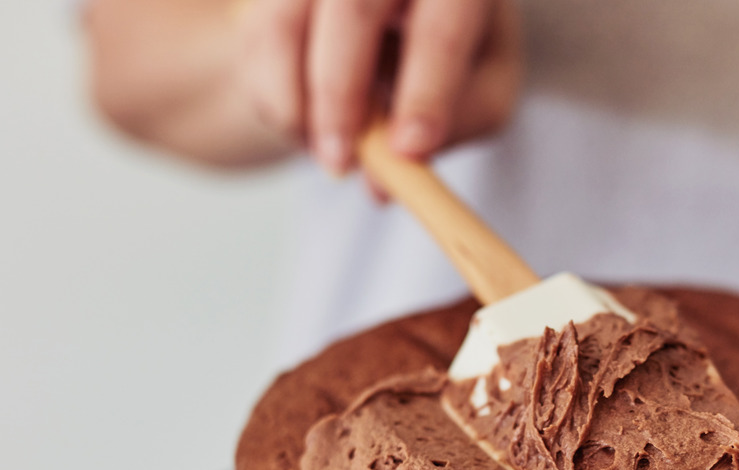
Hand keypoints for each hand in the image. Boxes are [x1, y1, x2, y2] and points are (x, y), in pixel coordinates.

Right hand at [234, 0, 522, 173]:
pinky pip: (257, 40)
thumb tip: (384, 182)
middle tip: (340, 164)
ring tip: (328, 153)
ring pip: (284, 25)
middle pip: (352, 6)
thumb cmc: (457, 54)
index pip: (444, 28)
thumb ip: (449, 130)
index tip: (410, 150)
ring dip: (297, 104)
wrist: (405, 17)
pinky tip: (309, 121)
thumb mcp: (481, 94)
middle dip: (340, 94)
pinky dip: (275, 97)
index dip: (426, 90)